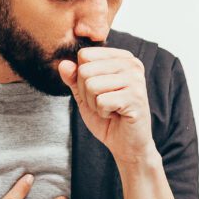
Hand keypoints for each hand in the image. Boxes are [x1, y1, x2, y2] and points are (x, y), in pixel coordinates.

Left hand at [58, 46, 156, 164]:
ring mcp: (135, 79)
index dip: (81, 77)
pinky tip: (116, 114)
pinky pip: (101, 101)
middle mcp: (131, 64)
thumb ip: (73, 78)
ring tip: (109, 108)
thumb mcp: (85, 95)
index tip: (98, 91)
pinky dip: (102, 112)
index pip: (84, 55)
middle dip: (86, 93)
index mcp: (121, 58)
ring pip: (91, 85)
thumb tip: (63, 63)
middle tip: (103, 103)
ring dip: (94, 104)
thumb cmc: (108, 117)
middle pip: (85, 70)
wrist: (127, 143)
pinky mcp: (135, 97)